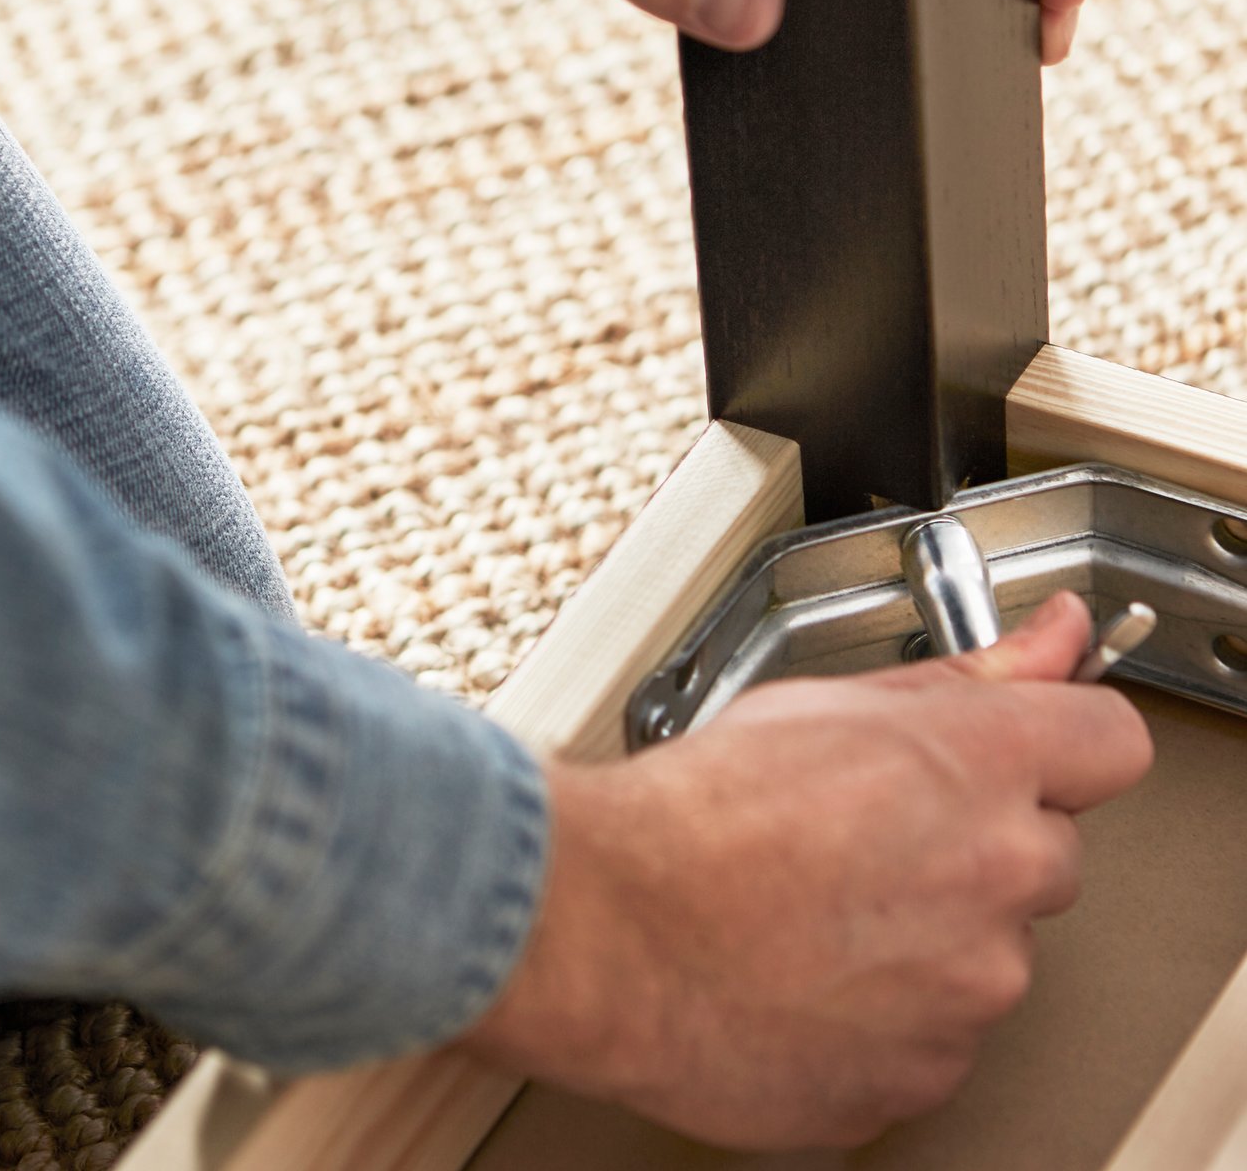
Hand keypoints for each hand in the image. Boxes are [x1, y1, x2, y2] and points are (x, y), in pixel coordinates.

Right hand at [456, 592, 1151, 1149]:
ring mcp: (967, 990)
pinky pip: (939, 1033)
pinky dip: (889, 1010)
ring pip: (988, 949)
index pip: (1107, 740)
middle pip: (1042, 851)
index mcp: (978, 767)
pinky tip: (807, 969)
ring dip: (929, 931)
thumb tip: (1054, 638)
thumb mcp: (824, 705)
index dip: (1059, 742)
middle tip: (867, 833)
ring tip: (815, 906)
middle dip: (975, 841)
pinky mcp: (925, 1075)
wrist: (606, 932)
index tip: (1024, 751)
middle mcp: (996, 879)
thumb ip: (969, 674)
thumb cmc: (690, 814)